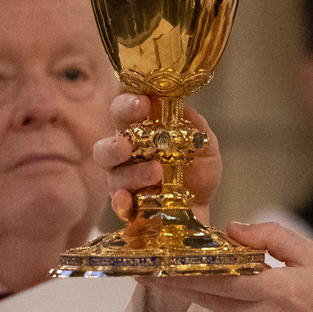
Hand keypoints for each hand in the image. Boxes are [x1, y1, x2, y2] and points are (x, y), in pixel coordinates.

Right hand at [94, 94, 222, 218]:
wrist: (200, 208)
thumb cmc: (197, 173)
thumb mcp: (205, 149)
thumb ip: (199, 130)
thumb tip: (189, 113)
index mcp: (141, 132)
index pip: (125, 112)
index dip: (128, 104)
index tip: (143, 103)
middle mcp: (127, 155)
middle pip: (107, 145)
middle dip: (114, 143)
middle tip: (126, 145)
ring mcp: (124, 182)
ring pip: (114, 174)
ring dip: (132, 172)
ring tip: (156, 171)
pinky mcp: (128, 206)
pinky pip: (117, 204)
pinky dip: (120, 201)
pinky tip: (127, 199)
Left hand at [153, 219, 312, 311]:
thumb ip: (271, 237)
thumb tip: (232, 230)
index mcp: (274, 292)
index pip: (214, 282)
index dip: (177, 276)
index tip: (149, 268)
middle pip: (206, 299)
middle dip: (174, 284)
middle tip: (145, 270)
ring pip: (220, 310)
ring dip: (208, 292)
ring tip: (191, 272)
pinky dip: (233, 307)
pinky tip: (243, 295)